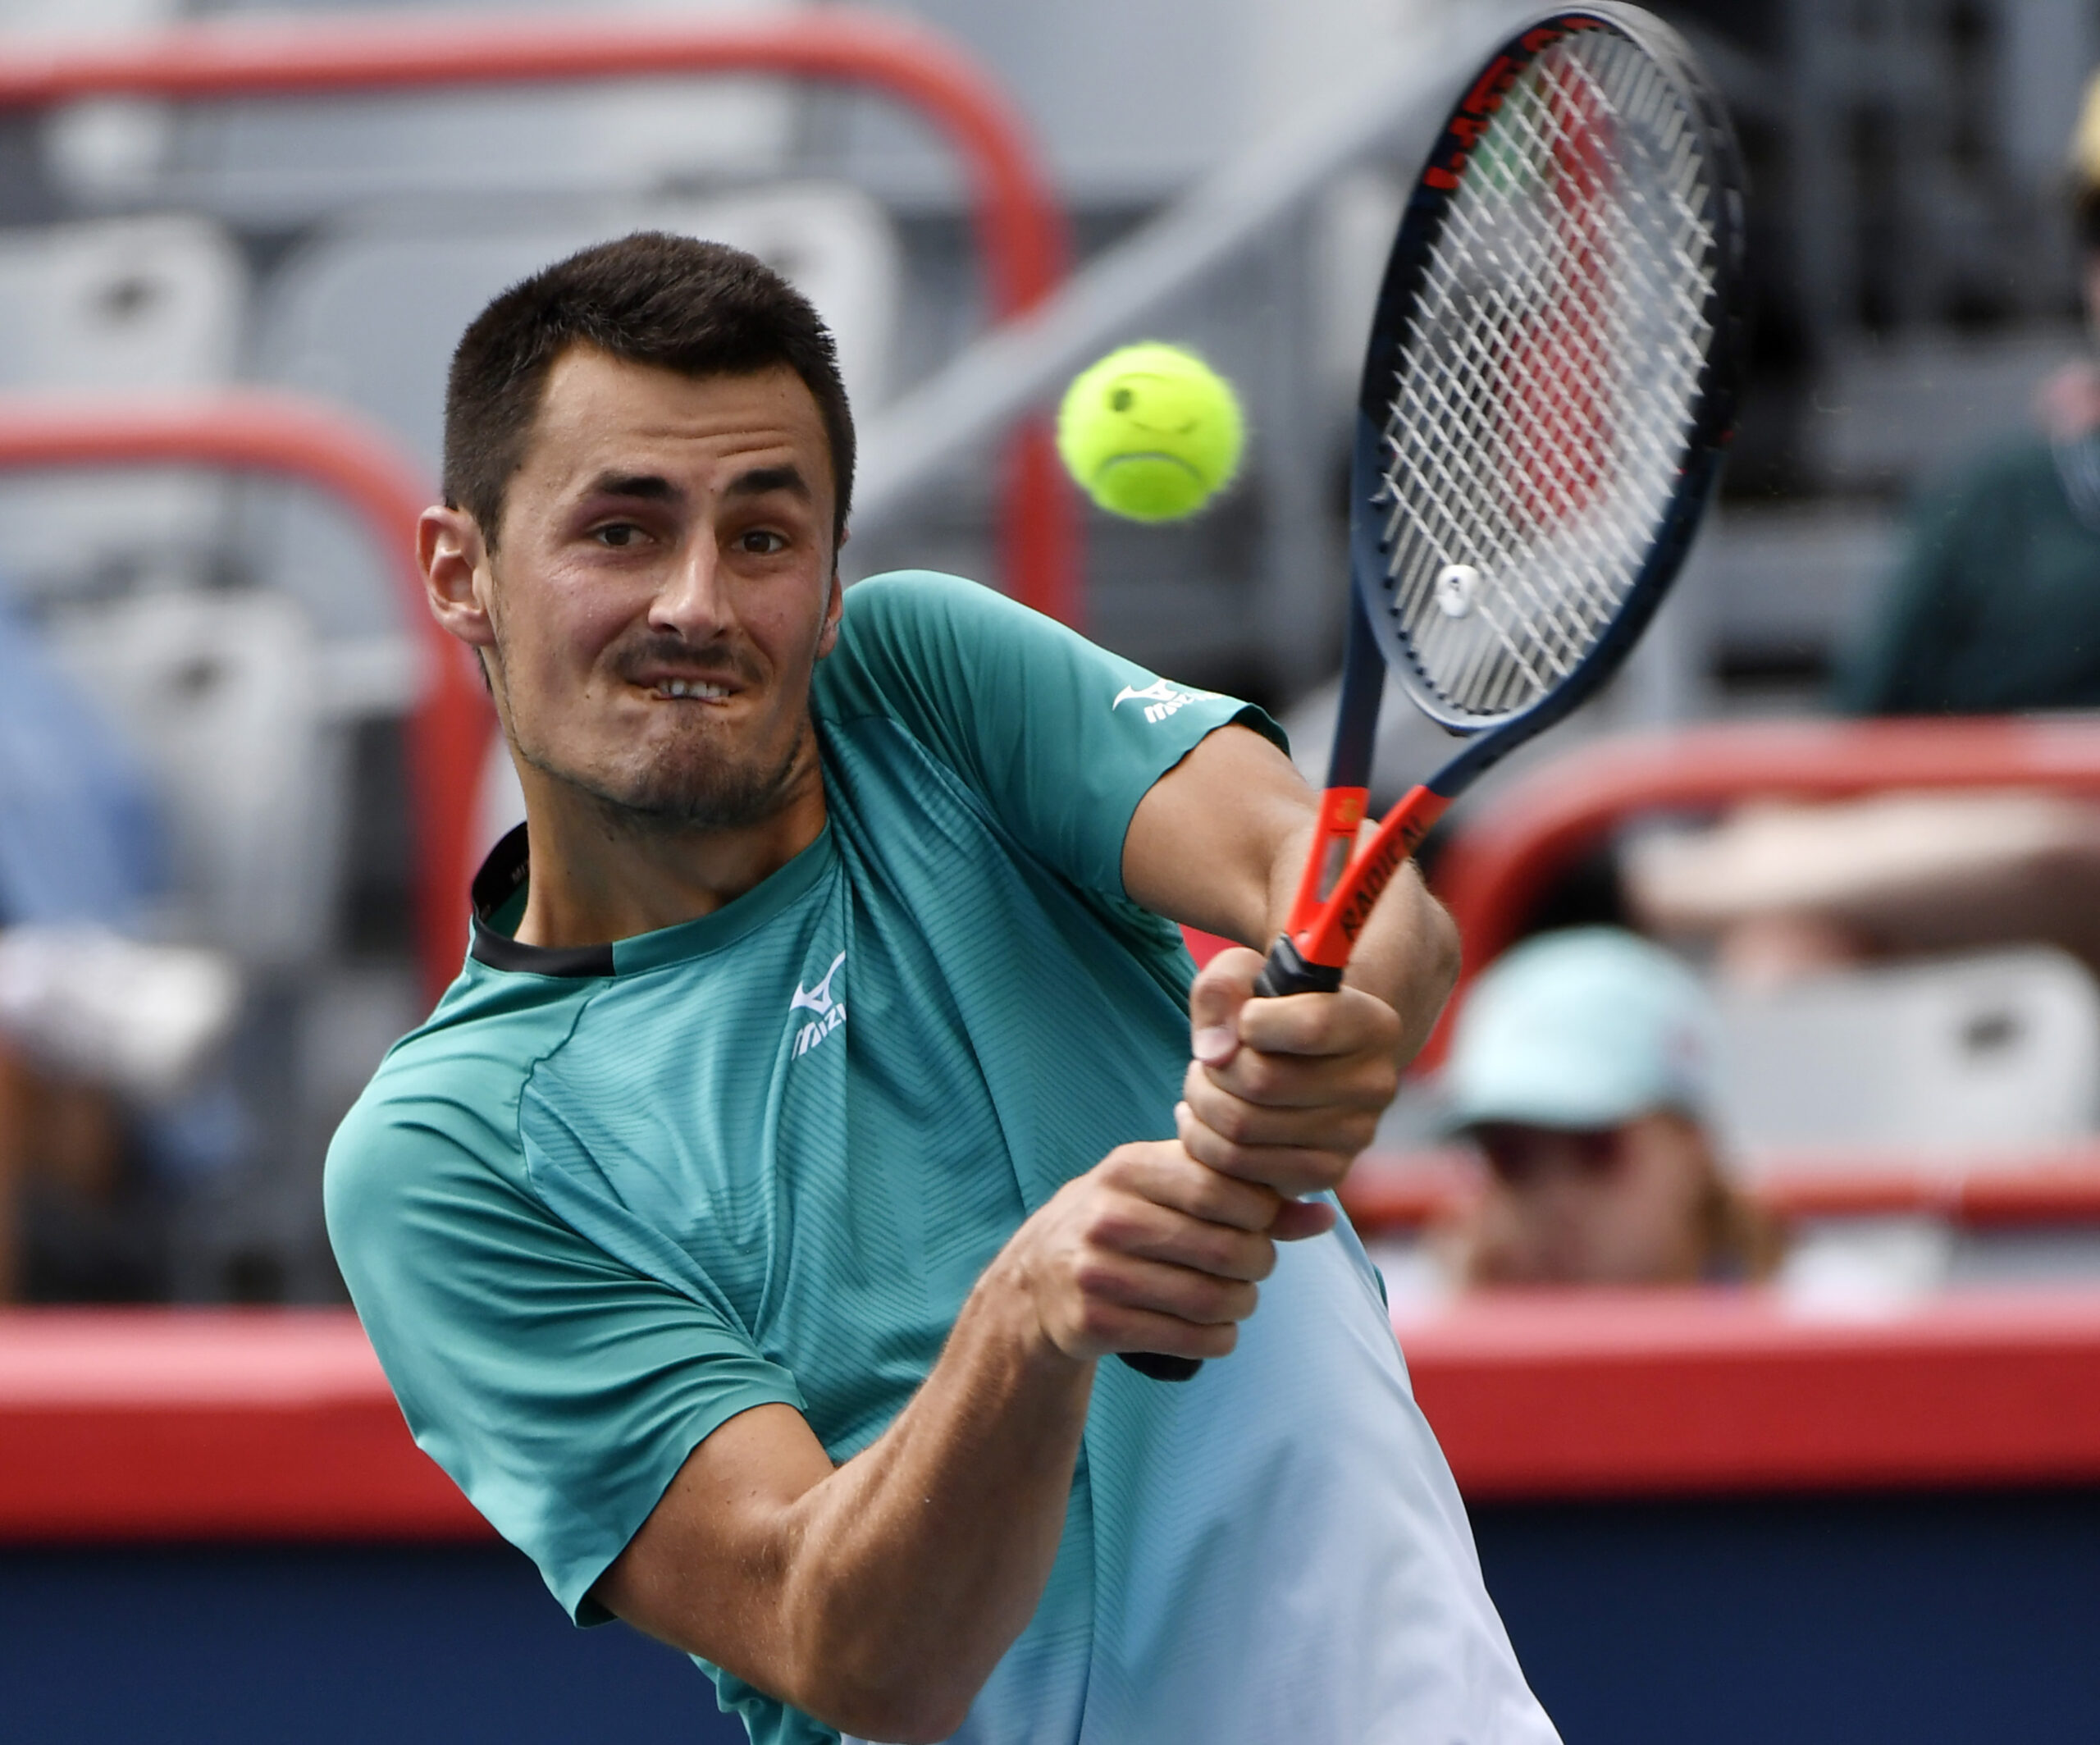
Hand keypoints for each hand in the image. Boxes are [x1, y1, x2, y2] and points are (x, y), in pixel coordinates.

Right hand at [995, 1140, 1311, 1364]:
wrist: (1034, 1282)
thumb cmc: (1123, 1223)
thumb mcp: (1167, 1191)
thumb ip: (1242, 1193)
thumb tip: (1324, 1214)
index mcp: (1128, 1168)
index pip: (1224, 1187)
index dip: (1262, 1212)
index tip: (1259, 1222)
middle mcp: (1108, 1217)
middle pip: (1228, 1249)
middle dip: (1259, 1263)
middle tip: (1253, 1265)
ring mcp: (1096, 1273)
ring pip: (1215, 1300)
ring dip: (1242, 1304)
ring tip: (1236, 1297)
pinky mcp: (1094, 1324)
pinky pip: (1192, 1339)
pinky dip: (1219, 1337)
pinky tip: (1210, 1326)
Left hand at [1176, 946, 1401, 1204]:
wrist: (1305, 1059)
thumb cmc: (1273, 1008)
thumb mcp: (1247, 974)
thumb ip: (1222, 989)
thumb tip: (1214, 1054)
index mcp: (1372, 1025)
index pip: (1311, 1026)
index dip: (1253, 1022)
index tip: (1244, 1019)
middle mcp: (1375, 1083)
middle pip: (1263, 1082)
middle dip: (1214, 1068)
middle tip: (1209, 1060)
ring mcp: (1355, 1135)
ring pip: (1243, 1128)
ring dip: (1202, 1103)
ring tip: (1205, 1084)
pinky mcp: (1327, 1173)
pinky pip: (1242, 1169)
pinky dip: (1206, 1142)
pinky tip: (1207, 1118)